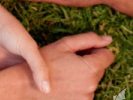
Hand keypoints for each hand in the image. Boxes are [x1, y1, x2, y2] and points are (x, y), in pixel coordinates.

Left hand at [0, 0, 50, 93]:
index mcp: (32, 60)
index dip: (43, 89)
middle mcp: (20, 67)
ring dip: (13, 96)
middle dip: (29, 95)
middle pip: (26, 86)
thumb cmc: (10, 31)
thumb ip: (38, 68)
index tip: (50, 99)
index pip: (40, 79)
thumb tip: (47, 89)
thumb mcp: (29, 48)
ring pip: (12, 89)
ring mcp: (6, 71)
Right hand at [0, 32, 114, 99]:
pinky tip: (63, 84)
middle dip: (89, 63)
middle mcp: (92, 87)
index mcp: (91, 69)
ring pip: (92, 82)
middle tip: (69, 61)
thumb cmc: (43, 63)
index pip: (108, 56)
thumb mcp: (65, 45)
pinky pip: (83, 94)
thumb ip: (89, 39)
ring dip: (83, 77)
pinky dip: (77, 88)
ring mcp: (85, 99)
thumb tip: (108, 40)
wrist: (23, 87)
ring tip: (64, 73)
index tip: (84, 50)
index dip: (97, 50)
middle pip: (100, 69)